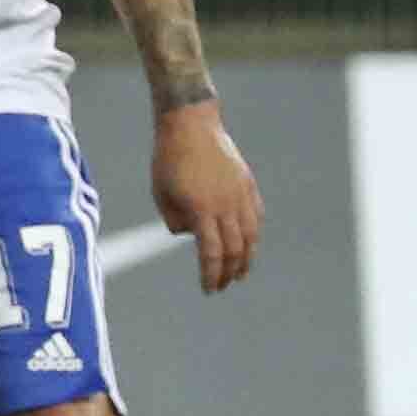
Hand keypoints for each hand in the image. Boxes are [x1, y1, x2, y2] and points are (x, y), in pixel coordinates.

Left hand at [153, 101, 262, 292]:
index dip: (211, 274)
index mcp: (202, 210)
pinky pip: (255, 216)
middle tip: (223, 285)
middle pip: (235, 249)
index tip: (208, 289)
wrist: (191, 126)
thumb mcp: (161, 195)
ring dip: (247, 258)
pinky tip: (248, 244)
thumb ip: (174, 221)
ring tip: (241, 273)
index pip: (211, 253)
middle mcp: (226, 205)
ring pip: (251, 235)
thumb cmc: (168, 160)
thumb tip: (191, 235)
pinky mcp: (247, 184)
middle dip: (229, 272)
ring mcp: (240, 194)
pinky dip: (253, 234)